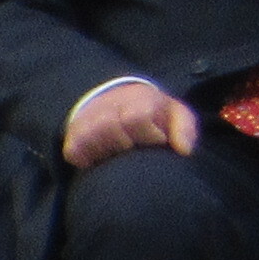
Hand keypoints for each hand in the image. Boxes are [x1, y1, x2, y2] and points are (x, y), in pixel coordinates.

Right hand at [63, 77, 195, 170]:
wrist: (118, 99)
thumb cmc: (154, 113)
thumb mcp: (175, 114)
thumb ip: (185, 129)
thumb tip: (184, 151)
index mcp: (137, 99)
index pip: (137, 116)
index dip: (149, 135)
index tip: (157, 142)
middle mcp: (108, 106)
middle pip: (109, 127)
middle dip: (124, 144)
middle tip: (133, 149)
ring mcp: (87, 120)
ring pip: (88, 139)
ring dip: (105, 153)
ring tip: (119, 156)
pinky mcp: (73, 135)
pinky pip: (73, 152)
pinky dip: (85, 160)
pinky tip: (101, 161)